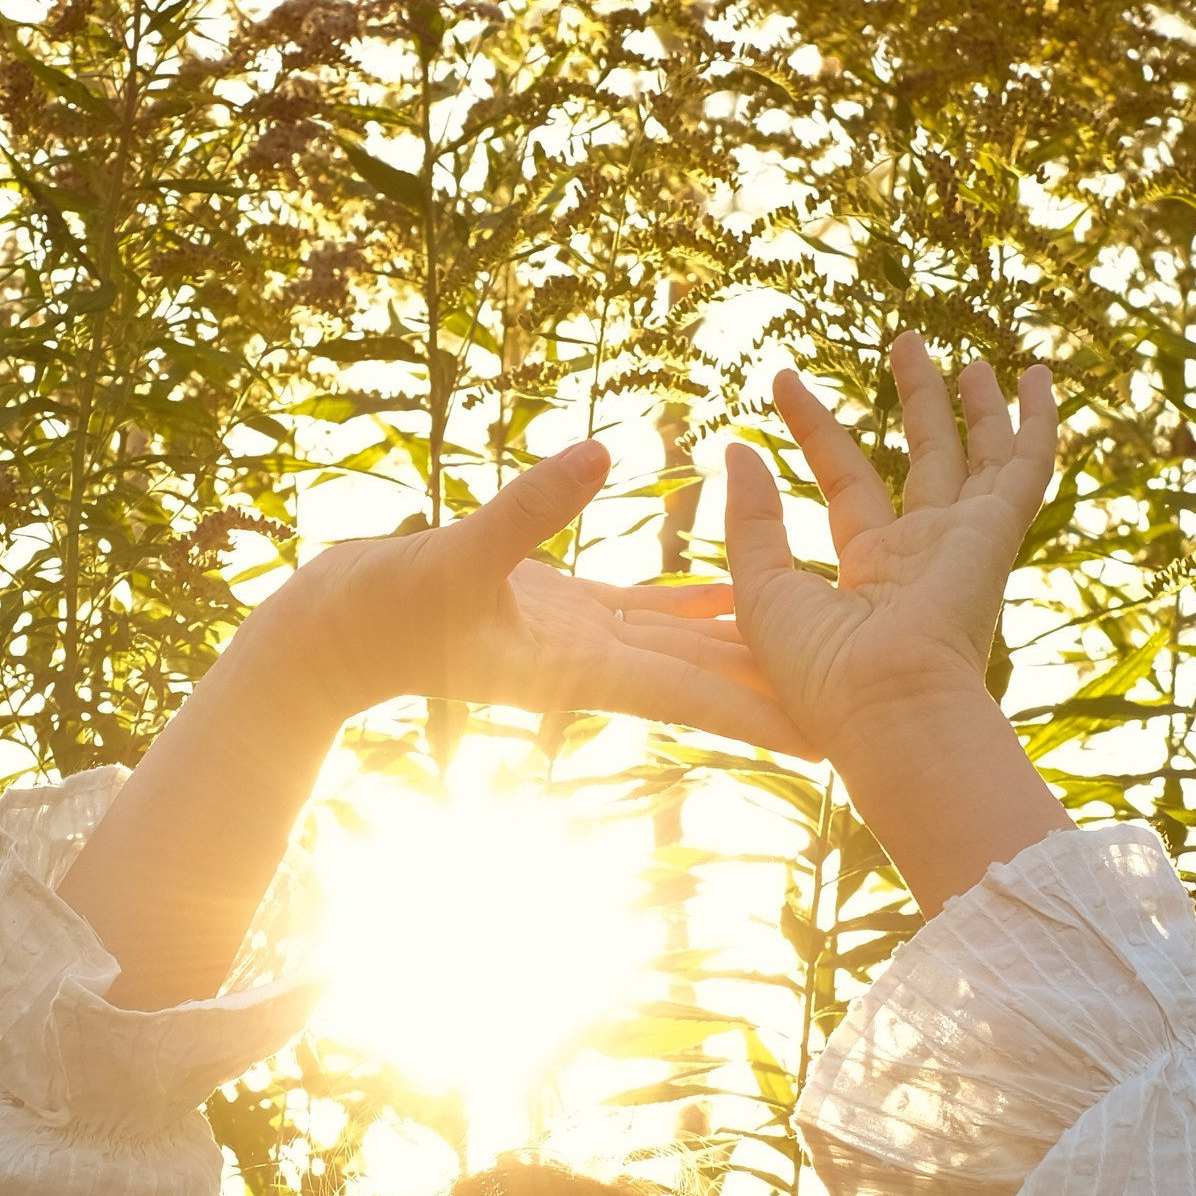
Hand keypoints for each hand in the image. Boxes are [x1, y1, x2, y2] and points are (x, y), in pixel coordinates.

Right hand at [289, 441, 800, 751]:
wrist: (325, 636)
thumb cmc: (375, 610)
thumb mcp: (452, 553)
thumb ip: (524, 509)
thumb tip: (599, 455)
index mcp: (577, 665)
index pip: (691, 691)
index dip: (762, 712)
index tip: (832, 740)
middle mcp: (593, 663)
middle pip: (711, 681)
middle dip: (786, 695)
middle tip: (870, 712)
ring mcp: (580, 638)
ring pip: (691, 645)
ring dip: (758, 649)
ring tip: (837, 652)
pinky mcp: (561, 610)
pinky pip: (651, 609)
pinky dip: (702, 601)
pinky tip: (750, 588)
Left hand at [722, 338, 1057, 760]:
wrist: (886, 707)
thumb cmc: (819, 671)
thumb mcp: (761, 588)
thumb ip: (752, 518)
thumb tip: (739, 447)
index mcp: (870, 574)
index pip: (845, 479)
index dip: (815, 428)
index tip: (784, 381)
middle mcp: (924, 555)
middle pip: (924, 460)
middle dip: (918, 402)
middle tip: (908, 343)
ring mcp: (964, 544)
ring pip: (977, 457)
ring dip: (975, 405)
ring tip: (970, 355)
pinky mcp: (996, 534)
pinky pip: (1026, 469)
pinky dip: (1039, 423)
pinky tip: (1041, 376)